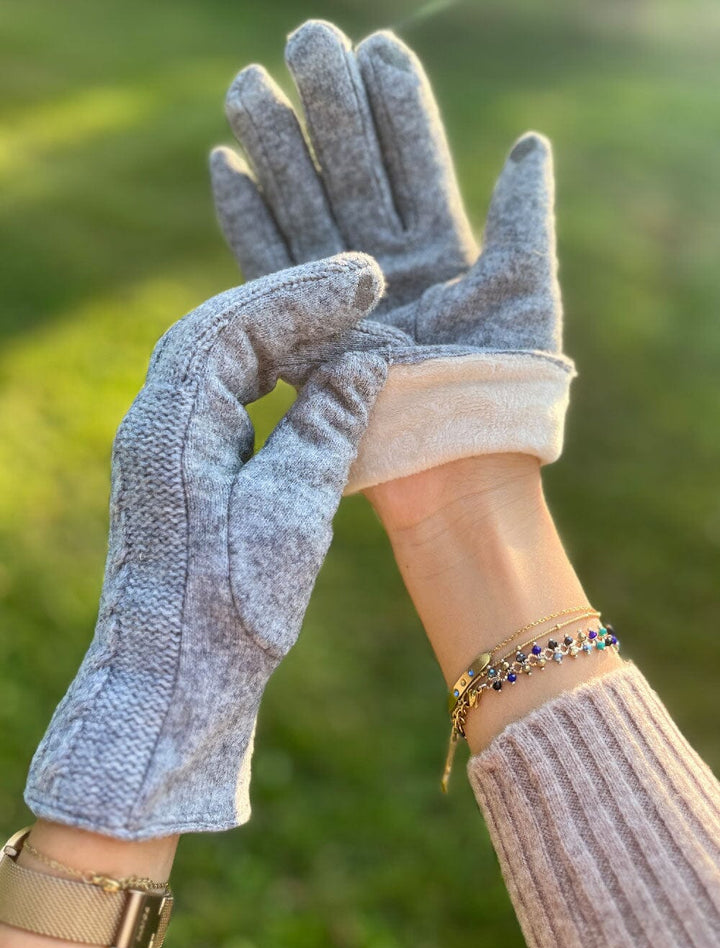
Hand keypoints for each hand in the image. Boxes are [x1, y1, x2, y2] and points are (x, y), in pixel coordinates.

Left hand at [24, 253, 387, 838]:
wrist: (173, 690)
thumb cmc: (228, 611)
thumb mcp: (289, 512)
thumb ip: (325, 427)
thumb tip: (365, 361)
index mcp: (169, 426)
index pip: (231, 328)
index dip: (301, 295)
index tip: (366, 279)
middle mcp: (158, 425)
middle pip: (222, 333)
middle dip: (293, 304)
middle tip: (364, 285)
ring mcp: (167, 449)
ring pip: (223, 363)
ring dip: (284, 337)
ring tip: (347, 320)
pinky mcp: (186, 475)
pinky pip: (229, 400)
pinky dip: (275, 379)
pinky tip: (312, 377)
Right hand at [210, 20, 573, 493]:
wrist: (457, 460)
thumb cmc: (503, 381)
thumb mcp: (527, 289)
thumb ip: (523, 215)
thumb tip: (529, 143)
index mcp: (440, 252)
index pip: (413, 162)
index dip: (395, 106)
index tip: (377, 49)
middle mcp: (384, 266)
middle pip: (351, 172)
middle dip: (329, 108)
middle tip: (305, 39)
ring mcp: (339, 295)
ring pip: (303, 205)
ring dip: (276, 147)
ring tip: (248, 84)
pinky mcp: (302, 329)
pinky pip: (266, 263)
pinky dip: (244, 218)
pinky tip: (225, 164)